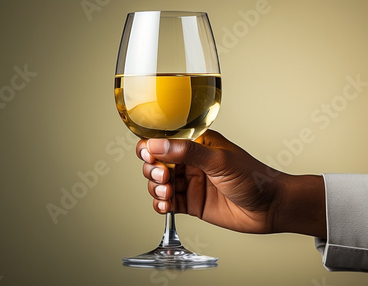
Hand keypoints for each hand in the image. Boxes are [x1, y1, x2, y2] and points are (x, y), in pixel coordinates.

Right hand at [136, 130, 325, 237]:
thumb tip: (158, 145)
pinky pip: (167, 202)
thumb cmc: (254, 178)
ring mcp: (190, 183)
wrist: (271, 208)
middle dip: (153, 169)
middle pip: (156, 162)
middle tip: (164, 177)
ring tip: (167, 192)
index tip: (149, 155)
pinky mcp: (191, 203)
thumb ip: (187, 152)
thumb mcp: (220, 161)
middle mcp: (190, 161)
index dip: (151, 147)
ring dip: (156, 187)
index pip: (165, 140)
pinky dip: (160, 204)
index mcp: (197, 143)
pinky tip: (165, 205)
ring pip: (159, 183)